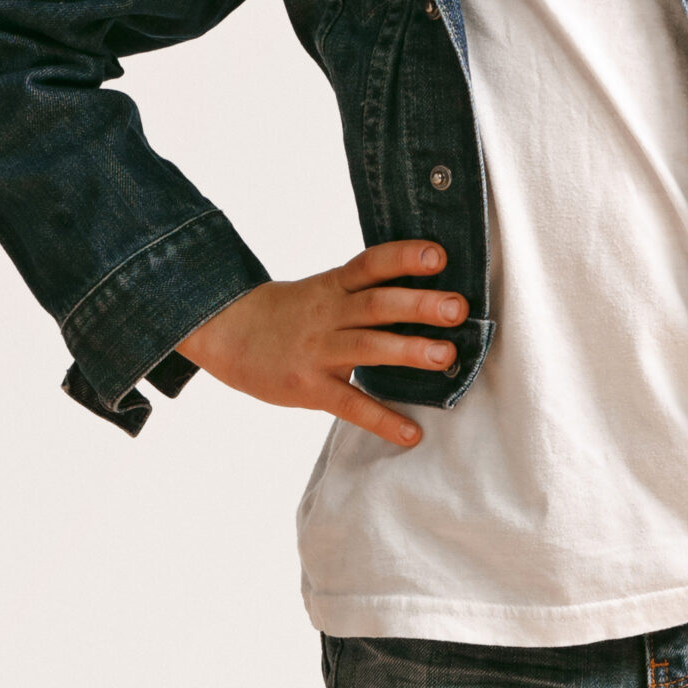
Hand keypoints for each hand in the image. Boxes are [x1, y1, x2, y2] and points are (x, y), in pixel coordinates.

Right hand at [176, 242, 464, 448]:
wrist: (229, 334)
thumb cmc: (291, 314)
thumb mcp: (323, 290)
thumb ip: (366, 291)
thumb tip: (427, 290)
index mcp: (334, 287)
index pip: (370, 264)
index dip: (402, 257)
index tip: (437, 255)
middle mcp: (329, 314)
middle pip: (377, 305)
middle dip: (419, 305)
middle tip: (458, 308)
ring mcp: (318, 351)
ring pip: (367, 347)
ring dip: (408, 351)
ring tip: (446, 356)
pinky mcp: (309, 387)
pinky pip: (350, 404)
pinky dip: (382, 419)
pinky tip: (411, 432)